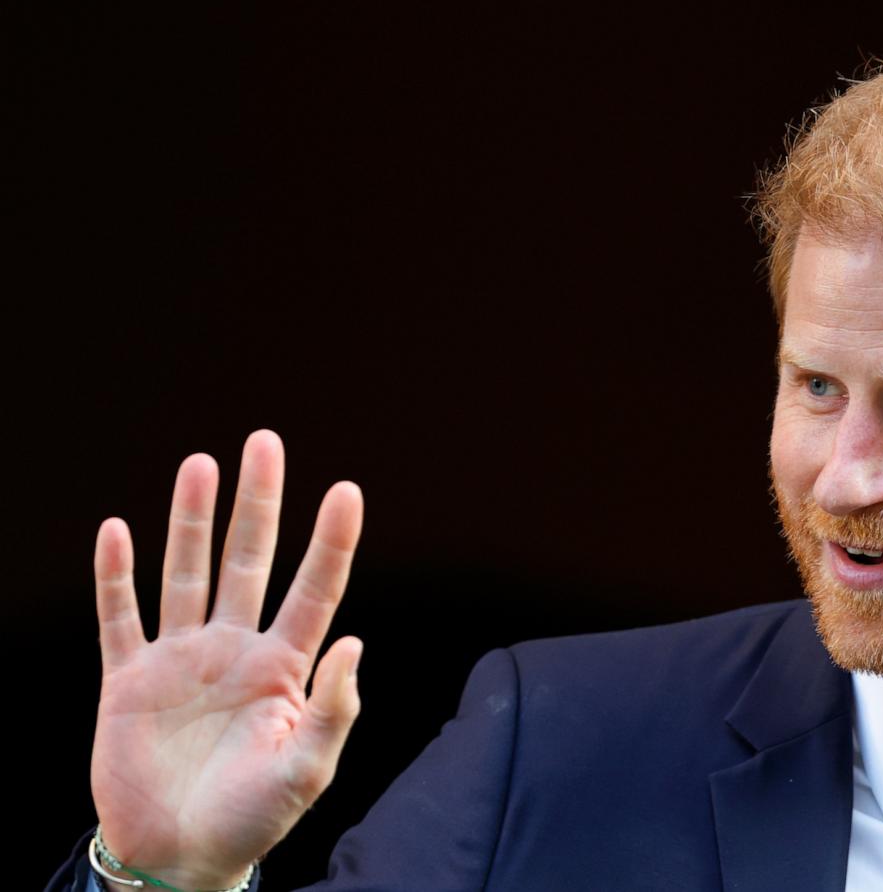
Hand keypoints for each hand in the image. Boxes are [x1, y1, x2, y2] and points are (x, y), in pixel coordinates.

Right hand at [90, 430, 363, 889]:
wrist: (179, 856)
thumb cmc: (253, 818)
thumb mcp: (307, 770)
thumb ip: (334, 709)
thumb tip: (355, 642)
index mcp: (284, 668)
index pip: (315, 589)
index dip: (330, 541)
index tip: (347, 491)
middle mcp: (234, 650)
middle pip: (249, 560)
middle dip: (257, 503)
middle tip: (265, 442)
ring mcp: (180, 660)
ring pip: (186, 574)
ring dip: (190, 520)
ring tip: (200, 463)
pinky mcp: (128, 680)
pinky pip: (119, 618)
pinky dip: (115, 576)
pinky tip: (117, 530)